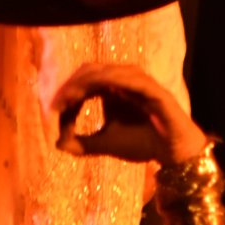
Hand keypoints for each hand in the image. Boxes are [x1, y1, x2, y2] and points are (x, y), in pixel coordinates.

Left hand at [53, 62, 206, 165]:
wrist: (172, 154)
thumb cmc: (142, 144)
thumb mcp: (105, 144)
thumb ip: (82, 143)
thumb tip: (57, 144)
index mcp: (112, 88)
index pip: (84, 79)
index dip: (66, 91)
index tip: (52, 108)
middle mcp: (124, 79)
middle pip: (90, 71)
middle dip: (71, 85)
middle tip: (56, 103)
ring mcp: (139, 81)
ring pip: (106, 72)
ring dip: (85, 82)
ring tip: (70, 99)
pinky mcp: (153, 89)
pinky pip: (130, 79)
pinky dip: (111, 81)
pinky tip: (94, 90)